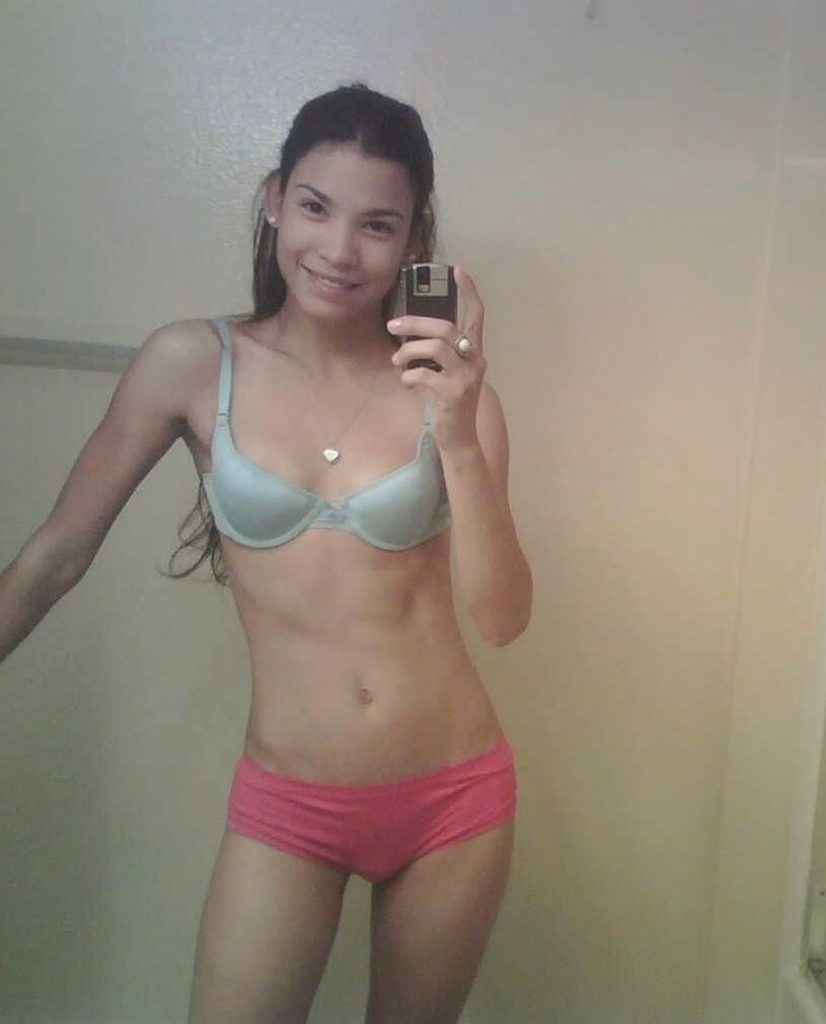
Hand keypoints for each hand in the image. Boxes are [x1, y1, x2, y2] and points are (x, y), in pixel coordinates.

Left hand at [387, 265, 487, 451]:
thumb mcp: (449, 374)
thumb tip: (410, 335)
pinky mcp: (452, 394)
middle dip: (414, 323)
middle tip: (392, 326)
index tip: (458, 270)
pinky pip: (423, 375)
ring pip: (434, 348)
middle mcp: (475, 362)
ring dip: (408, 352)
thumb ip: (439, 354)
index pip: (476, 316)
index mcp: (474, 353)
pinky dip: (409, 376)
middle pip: (445, 328)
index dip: (468, 292)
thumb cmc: (449, 404)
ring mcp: (465, 378)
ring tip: (396, 362)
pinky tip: (408, 383)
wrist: (459, 439)